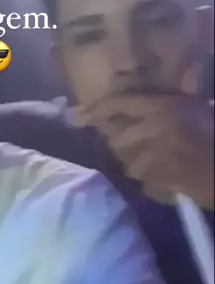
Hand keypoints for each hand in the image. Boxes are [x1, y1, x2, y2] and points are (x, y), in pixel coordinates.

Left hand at [84, 93, 213, 208]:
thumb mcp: (198, 107)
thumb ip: (175, 99)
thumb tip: (144, 96)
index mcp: (161, 106)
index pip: (118, 103)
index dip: (99, 109)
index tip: (83, 116)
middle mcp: (151, 129)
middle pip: (117, 139)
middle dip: (124, 146)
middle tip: (135, 147)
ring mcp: (154, 158)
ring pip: (129, 165)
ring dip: (140, 167)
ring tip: (158, 165)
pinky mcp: (161, 183)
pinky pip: (146, 186)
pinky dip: (156, 187)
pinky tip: (171, 183)